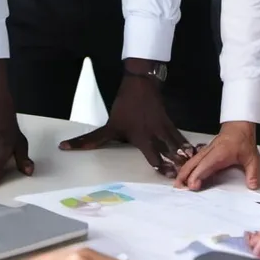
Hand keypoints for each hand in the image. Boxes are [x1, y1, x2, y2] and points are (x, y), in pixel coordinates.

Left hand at [59, 68, 195, 176]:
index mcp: (141, 137)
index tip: (168, 175)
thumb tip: (64, 148)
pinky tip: (195, 152)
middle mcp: (155, 134)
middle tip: (185, 174)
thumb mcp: (109, 125)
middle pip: (168, 151)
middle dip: (176, 163)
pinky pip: (180, 137)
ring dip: (184, 156)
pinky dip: (187, 145)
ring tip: (194, 166)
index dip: (160, 165)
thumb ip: (89, 140)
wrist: (140, 84)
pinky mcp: (170, 123)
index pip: (152, 154)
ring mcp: (164, 128)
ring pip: (176, 144)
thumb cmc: (125, 107)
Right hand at [175, 122, 259, 190]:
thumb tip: (252, 185)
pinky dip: (186, 169)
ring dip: (183, 172)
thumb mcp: (252, 157)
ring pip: (190, 162)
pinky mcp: (205, 153)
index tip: (192, 185)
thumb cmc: (243, 140)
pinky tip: (184, 176)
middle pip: (192, 164)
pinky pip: (193, 161)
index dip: (197, 175)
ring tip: (177, 185)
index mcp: (219, 154)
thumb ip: (253, 172)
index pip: (205, 166)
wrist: (239, 126)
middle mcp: (209, 153)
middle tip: (178, 188)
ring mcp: (206, 152)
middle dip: (184, 176)